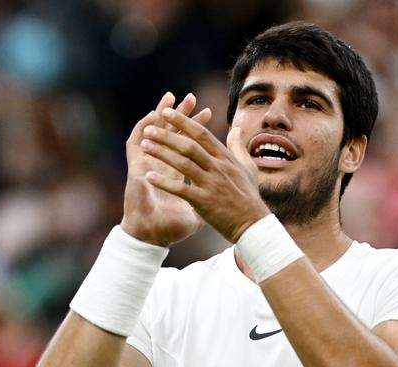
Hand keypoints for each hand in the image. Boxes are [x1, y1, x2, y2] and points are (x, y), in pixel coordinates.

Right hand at [122, 93, 211, 245]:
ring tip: (169, 98)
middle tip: (191, 97)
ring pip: (152, 134)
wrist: (152, 238)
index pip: (189, 145)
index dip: (198, 129)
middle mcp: (162, 166)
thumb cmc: (172, 228)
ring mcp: (147, 166)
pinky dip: (140, 129)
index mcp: (177, 173)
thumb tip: (227, 199)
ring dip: (160, 116)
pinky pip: (134, 145)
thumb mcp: (198, 212)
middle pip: (172, 134)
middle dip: (182, 116)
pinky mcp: (135, 170)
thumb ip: (210, 200)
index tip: (210, 112)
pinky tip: (148, 117)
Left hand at [140, 107, 269, 242]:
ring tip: (144, 145)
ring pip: (183, 163)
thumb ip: (238, 147)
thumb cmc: (249, 196)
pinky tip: (149, 176)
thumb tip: (235, 128)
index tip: (166, 111)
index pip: (202, 134)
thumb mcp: (248, 168)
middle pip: (189, 146)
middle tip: (149, 128)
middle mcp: (217, 168)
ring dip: (162, 153)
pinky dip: (164, 182)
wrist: (252, 225)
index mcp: (225, 158)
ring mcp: (211, 185)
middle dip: (167, 135)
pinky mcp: (204, 202)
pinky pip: (181, 189)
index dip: (183, 122)